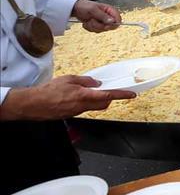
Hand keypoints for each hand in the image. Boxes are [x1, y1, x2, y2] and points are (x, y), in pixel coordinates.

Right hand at [0, 76, 136, 120]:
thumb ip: (85, 81)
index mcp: (84, 95)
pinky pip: (84, 109)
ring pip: (94, 107)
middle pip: (104, 104)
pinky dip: (87, 102)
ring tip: (89, 91)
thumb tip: (96, 82)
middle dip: (110, 98)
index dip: (122, 95)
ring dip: (97, 100)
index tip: (131, 94)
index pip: (108, 95)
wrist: (33, 104)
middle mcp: (83, 106)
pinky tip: (78, 97)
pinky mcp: (72, 115)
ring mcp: (78, 112)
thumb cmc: (48, 91)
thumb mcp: (69, 79)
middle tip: (108, 90)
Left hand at [71, 0, 120, 31]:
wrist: (76, 9)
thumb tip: (112, 21)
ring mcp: (103, 22)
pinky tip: (87, 22)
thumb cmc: (85, 6)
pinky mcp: (98, 26)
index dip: (113, 25)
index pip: (118, 20)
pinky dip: (90, 28)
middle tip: (92, 20)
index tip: (105, 26)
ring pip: (102, 30)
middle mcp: (108, 17)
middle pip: (110, 27)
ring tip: (88, 20)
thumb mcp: (93, 10)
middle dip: (99, 26)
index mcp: (110, 10)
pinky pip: (96, 31)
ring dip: (93, 27)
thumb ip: (103, 16)